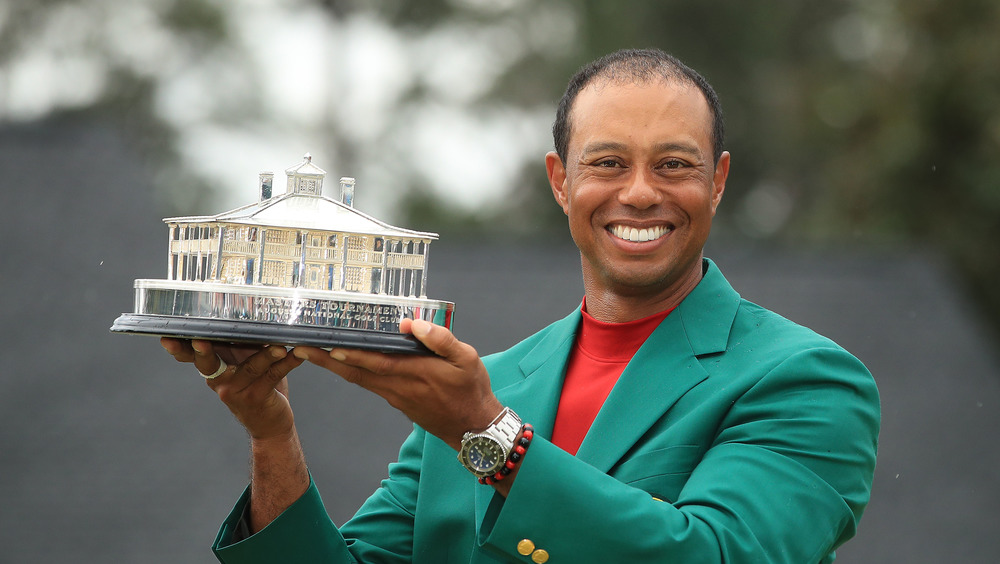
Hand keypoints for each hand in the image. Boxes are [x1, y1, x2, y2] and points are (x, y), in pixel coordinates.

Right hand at [160, 338, 304, 440]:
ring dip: (266, 355)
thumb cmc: (258, 385)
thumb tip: (249, 310)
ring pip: (250, 368)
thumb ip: (242, 344)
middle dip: (203, 351)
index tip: (166, 337)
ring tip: (278, 346)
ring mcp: (237, 391)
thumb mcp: (245, 363)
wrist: (270, 423)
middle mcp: (220, 381)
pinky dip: (287, 363)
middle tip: (199, 341)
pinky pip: (273, 376)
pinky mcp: (257, 398)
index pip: (191, 356)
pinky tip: (297, 354)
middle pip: (208, 363)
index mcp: (214, 369)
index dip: (179, 347)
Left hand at [292, 319, 502, 450]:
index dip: (347, 353)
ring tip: (313, 352)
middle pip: (354, 372)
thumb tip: (411, 323)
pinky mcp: (397, 401)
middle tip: (299, 348)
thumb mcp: (467, 359)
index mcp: (414, 373)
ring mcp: (395, 396)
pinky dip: (351, 372)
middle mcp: (398, 387)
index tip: (324, 344)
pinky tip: (343, 362)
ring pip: (358, 379)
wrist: (474, 429)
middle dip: (325, 359)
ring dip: (334, 365)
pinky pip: (368, 384)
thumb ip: (440, 339)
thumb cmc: (472, 391)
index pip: (373, 361)